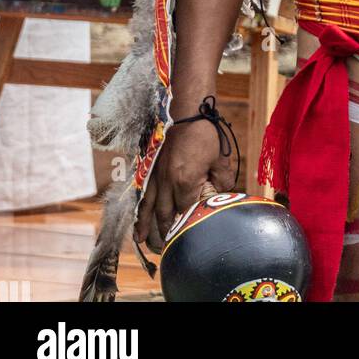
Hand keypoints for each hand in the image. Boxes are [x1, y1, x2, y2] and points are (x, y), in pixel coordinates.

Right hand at [133, 113, 237, 252]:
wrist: (188, 111)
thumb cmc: (207, 134)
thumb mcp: (220, 160)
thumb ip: (221, 183)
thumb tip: (219, 197)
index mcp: (185, 182)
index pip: (186, 212)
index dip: (190, 224)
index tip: (192, 236)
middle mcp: (167, 182)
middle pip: (165, 215)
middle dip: (166, 233)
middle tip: (169, 248)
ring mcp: (156, 176)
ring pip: (150, 208)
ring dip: (148, 227)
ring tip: (145, 243)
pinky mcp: (151, 169)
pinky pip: (143, 194)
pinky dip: (140, 210)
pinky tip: (138, 220)